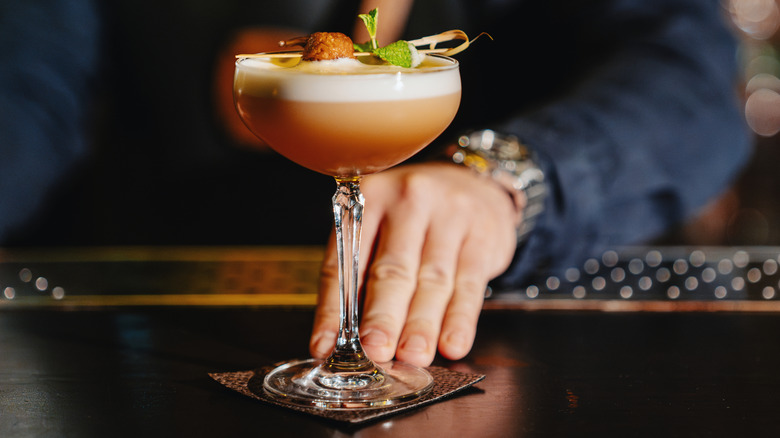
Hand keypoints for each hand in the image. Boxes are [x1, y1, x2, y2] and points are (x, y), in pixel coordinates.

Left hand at [309, 162, 519, 366]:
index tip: (326, 346)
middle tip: (375, 350)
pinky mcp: (483, 235)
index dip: (333, 308)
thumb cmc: (416, 217)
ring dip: (422, 324)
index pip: (345, 261)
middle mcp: (408, 201)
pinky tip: (453, 344)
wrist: (475, 184)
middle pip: (392, 269)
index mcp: (369, 200)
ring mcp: (449, 216)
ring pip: (432, 280)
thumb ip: (362, 275)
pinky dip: (460, 319)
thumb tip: (339, 337)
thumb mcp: (382, 228)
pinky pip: (469, 283)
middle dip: (383, 316)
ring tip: (413, 356)